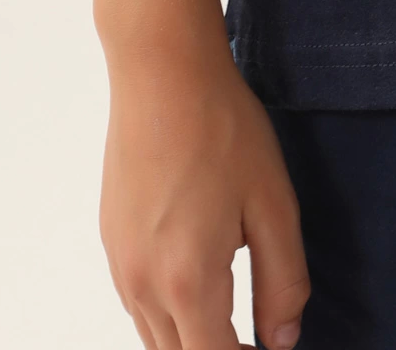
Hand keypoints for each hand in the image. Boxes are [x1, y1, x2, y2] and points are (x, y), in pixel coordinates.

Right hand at [100, 47, 308, 349]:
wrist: (163, 72)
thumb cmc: (223, 128)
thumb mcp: (274, 203)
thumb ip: (283, 281)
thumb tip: (283, 339)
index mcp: (188, 280)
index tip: (269, 349)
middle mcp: (143, 282)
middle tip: (258, 336)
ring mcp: (120, 262)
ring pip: (153, 334)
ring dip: (191, 335)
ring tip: (234, 314)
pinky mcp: (112, 239)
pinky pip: (137, 300)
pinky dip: (167, 309)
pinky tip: (199, 274)